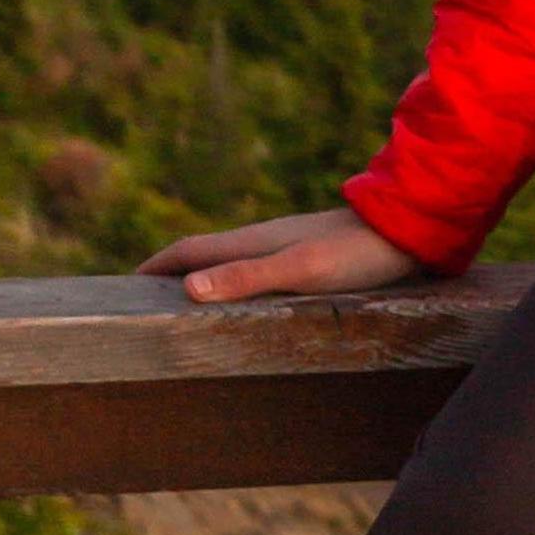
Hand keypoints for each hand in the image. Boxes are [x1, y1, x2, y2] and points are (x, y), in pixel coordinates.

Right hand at [137, 208, 425, 304]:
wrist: (414, 227)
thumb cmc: (357, 251)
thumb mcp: (301, 268)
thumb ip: (247, 277)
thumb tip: (188, 288)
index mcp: (253, 241)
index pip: (187, 252)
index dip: (154, 269)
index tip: (120, 289)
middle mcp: (265, 240)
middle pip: (205, 256)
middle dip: (172, 275)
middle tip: (145, 303)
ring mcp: (290, 246)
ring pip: (234, 263)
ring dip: (206, 279)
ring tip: (188, 307)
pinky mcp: (315, 257)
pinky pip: (262, 271)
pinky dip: (240, 285)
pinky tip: (252, 302)